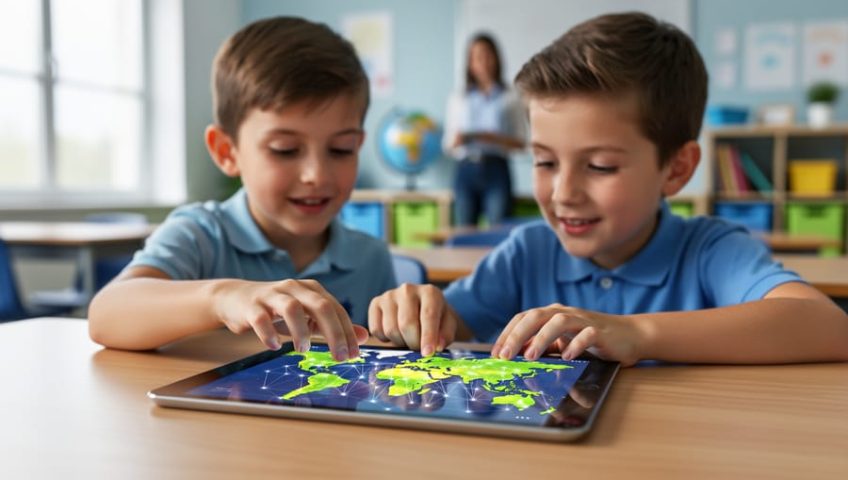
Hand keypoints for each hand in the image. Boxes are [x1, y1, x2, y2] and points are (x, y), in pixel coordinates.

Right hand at [212, 278, 366, 360]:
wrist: (236, 299)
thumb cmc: (277, 310)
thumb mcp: (308, 316)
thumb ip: (334, 325)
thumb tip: (364, 337)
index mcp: (311, 290)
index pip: (335, 309)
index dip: (347, 332)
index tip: (354, 354)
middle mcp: (294, 288)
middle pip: (320, 306)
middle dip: (334, 333)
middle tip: (340, 356)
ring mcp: (272, 295)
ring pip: (292, 308)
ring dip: (302, 332)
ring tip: (304, 350)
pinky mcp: (252, 306)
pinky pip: (262, 318)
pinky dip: (269, 333)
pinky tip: (275, 346)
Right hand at [368, 284, 457, 355]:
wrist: (421, 308)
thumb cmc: (437, 319)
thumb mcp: (448, 325)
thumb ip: (446, 335)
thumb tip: (437, 346)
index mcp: (430, 292)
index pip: (428, 315)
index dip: (428, 336)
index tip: (428, 353)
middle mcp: (408, 289)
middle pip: (407, 324)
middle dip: (413, 343)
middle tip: (419, 348)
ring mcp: (389, 295)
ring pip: (391, 329)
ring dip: (400, 342)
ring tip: (408, 338)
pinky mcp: (375, 303)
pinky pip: (376, 330)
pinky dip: (385, 339)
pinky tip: (395, 334)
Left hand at [491, 304, 644, 366]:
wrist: (629, 335)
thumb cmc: (590, 340)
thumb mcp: (561, 343)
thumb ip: (541, 346)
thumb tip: (516, 355)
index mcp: (551, 314)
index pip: (523, 318)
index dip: (507, 334)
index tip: (496, 353)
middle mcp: (564, 313)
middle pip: (535, 316)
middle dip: (517, 335)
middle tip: (505, 356)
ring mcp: (583, 320)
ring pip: (559, 321)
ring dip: (542, 338)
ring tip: (530, 357)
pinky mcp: (600, 331)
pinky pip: (586, 334)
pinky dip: (575, 344)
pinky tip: (567, 356)